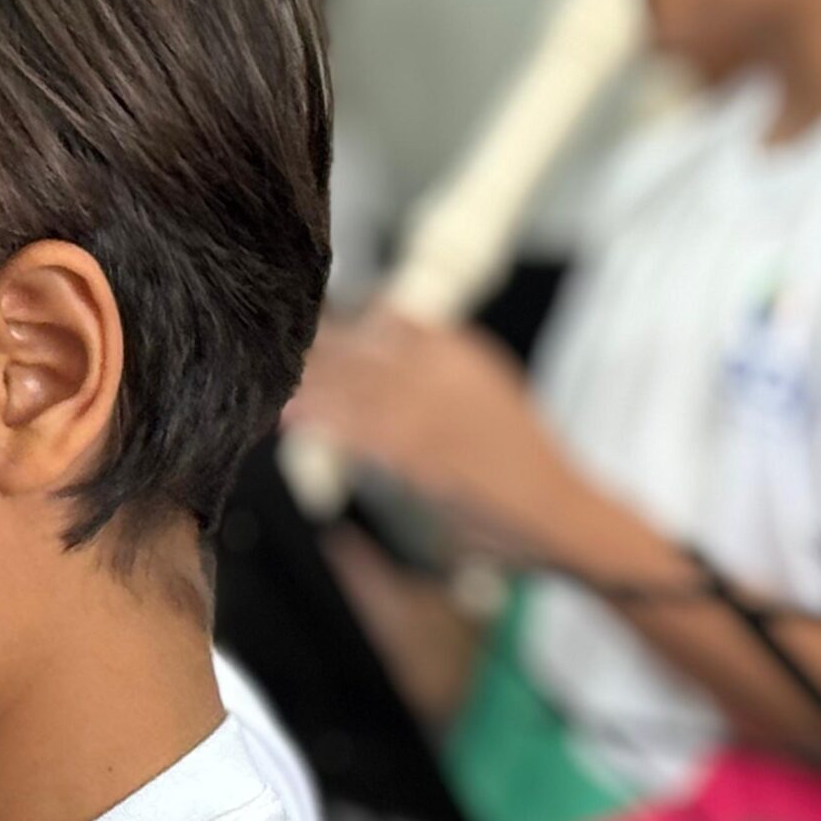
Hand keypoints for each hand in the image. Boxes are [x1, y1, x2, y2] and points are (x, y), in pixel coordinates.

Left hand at [289, 314, 592, 552]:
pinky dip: (322, 421)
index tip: (297, 316)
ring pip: (353, 387)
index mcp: (463, 351)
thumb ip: (436, 357)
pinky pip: (359, 430)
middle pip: (361, 349)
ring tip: (266, 378)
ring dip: (307, 383)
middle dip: (312, 348)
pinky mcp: (421, 455)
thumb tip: (382, 324)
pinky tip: (290, 417)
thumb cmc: (514, 449)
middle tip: (265, 344)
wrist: (556, 505)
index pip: (390, 317)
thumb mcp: (483, 384)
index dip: (340, 318)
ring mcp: (433, 413)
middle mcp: (446, 374)